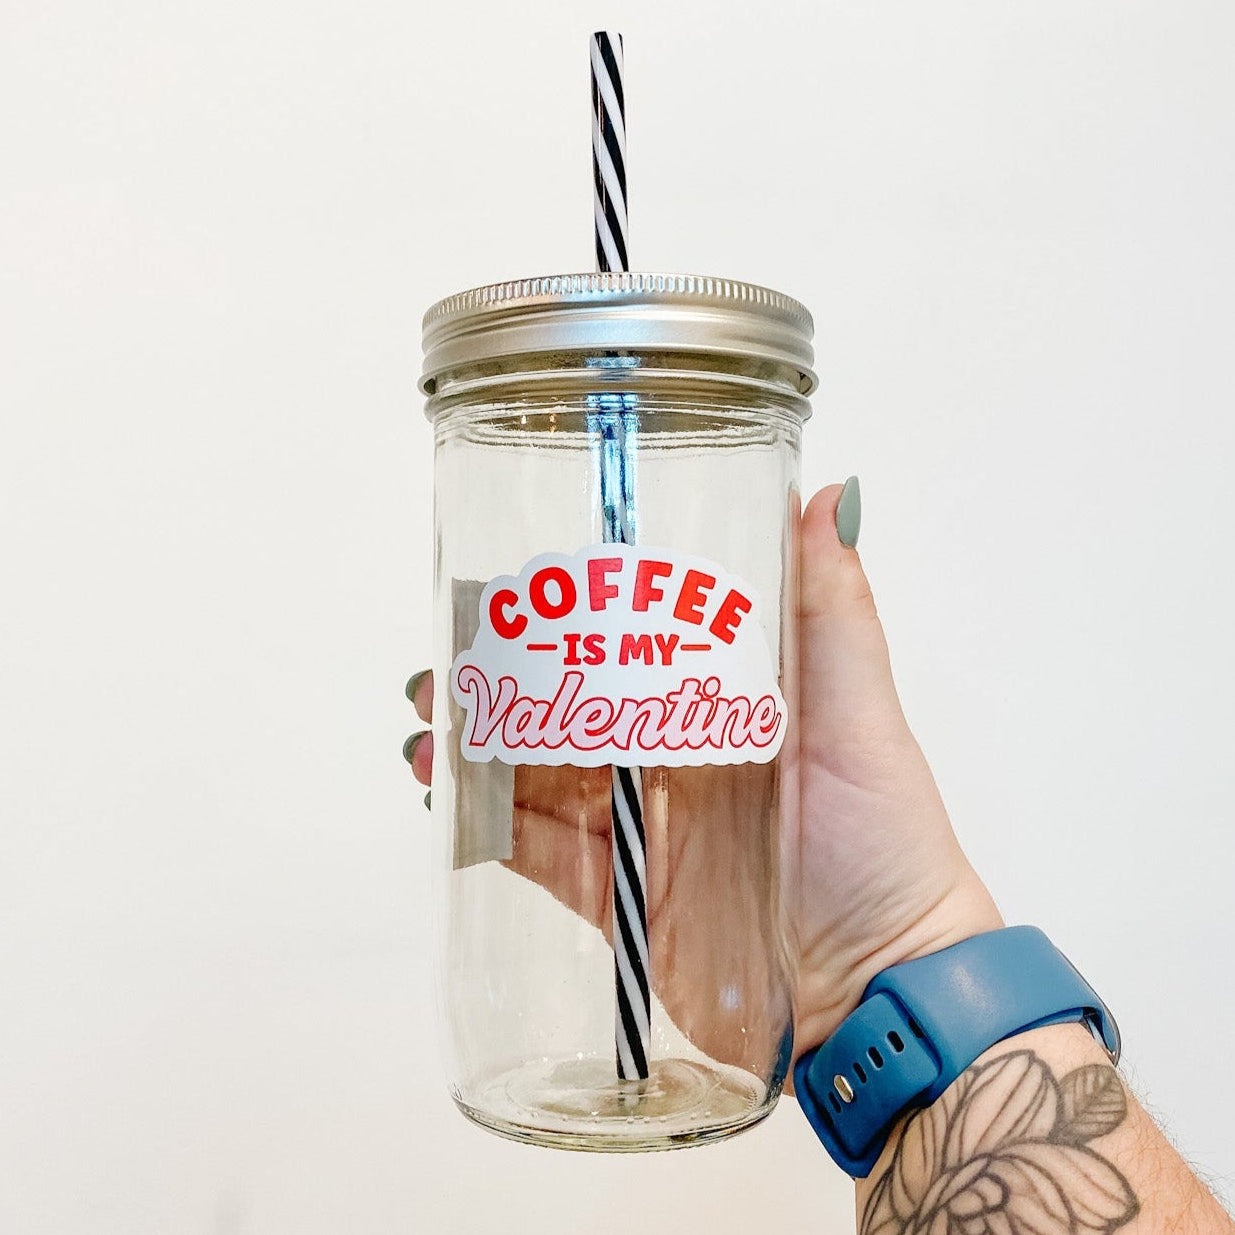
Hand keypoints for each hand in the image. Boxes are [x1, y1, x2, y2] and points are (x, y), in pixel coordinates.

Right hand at [405, 480, 1001, 1072]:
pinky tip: (447, 794)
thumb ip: (835, 614)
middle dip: (506, 682)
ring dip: (482, 749)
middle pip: (574, 710)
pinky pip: (541, 854)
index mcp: (723, 707)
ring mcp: (644, 833)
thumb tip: (828, 495)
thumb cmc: (885, 844)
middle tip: (449, 659)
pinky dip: (491, 827)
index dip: (572, 617)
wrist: (878, 989)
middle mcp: (676, 762)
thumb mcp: (860, 716)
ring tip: (431, 726)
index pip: (634, 646)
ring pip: (544, 778)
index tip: (515, 586)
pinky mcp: (620, 901)